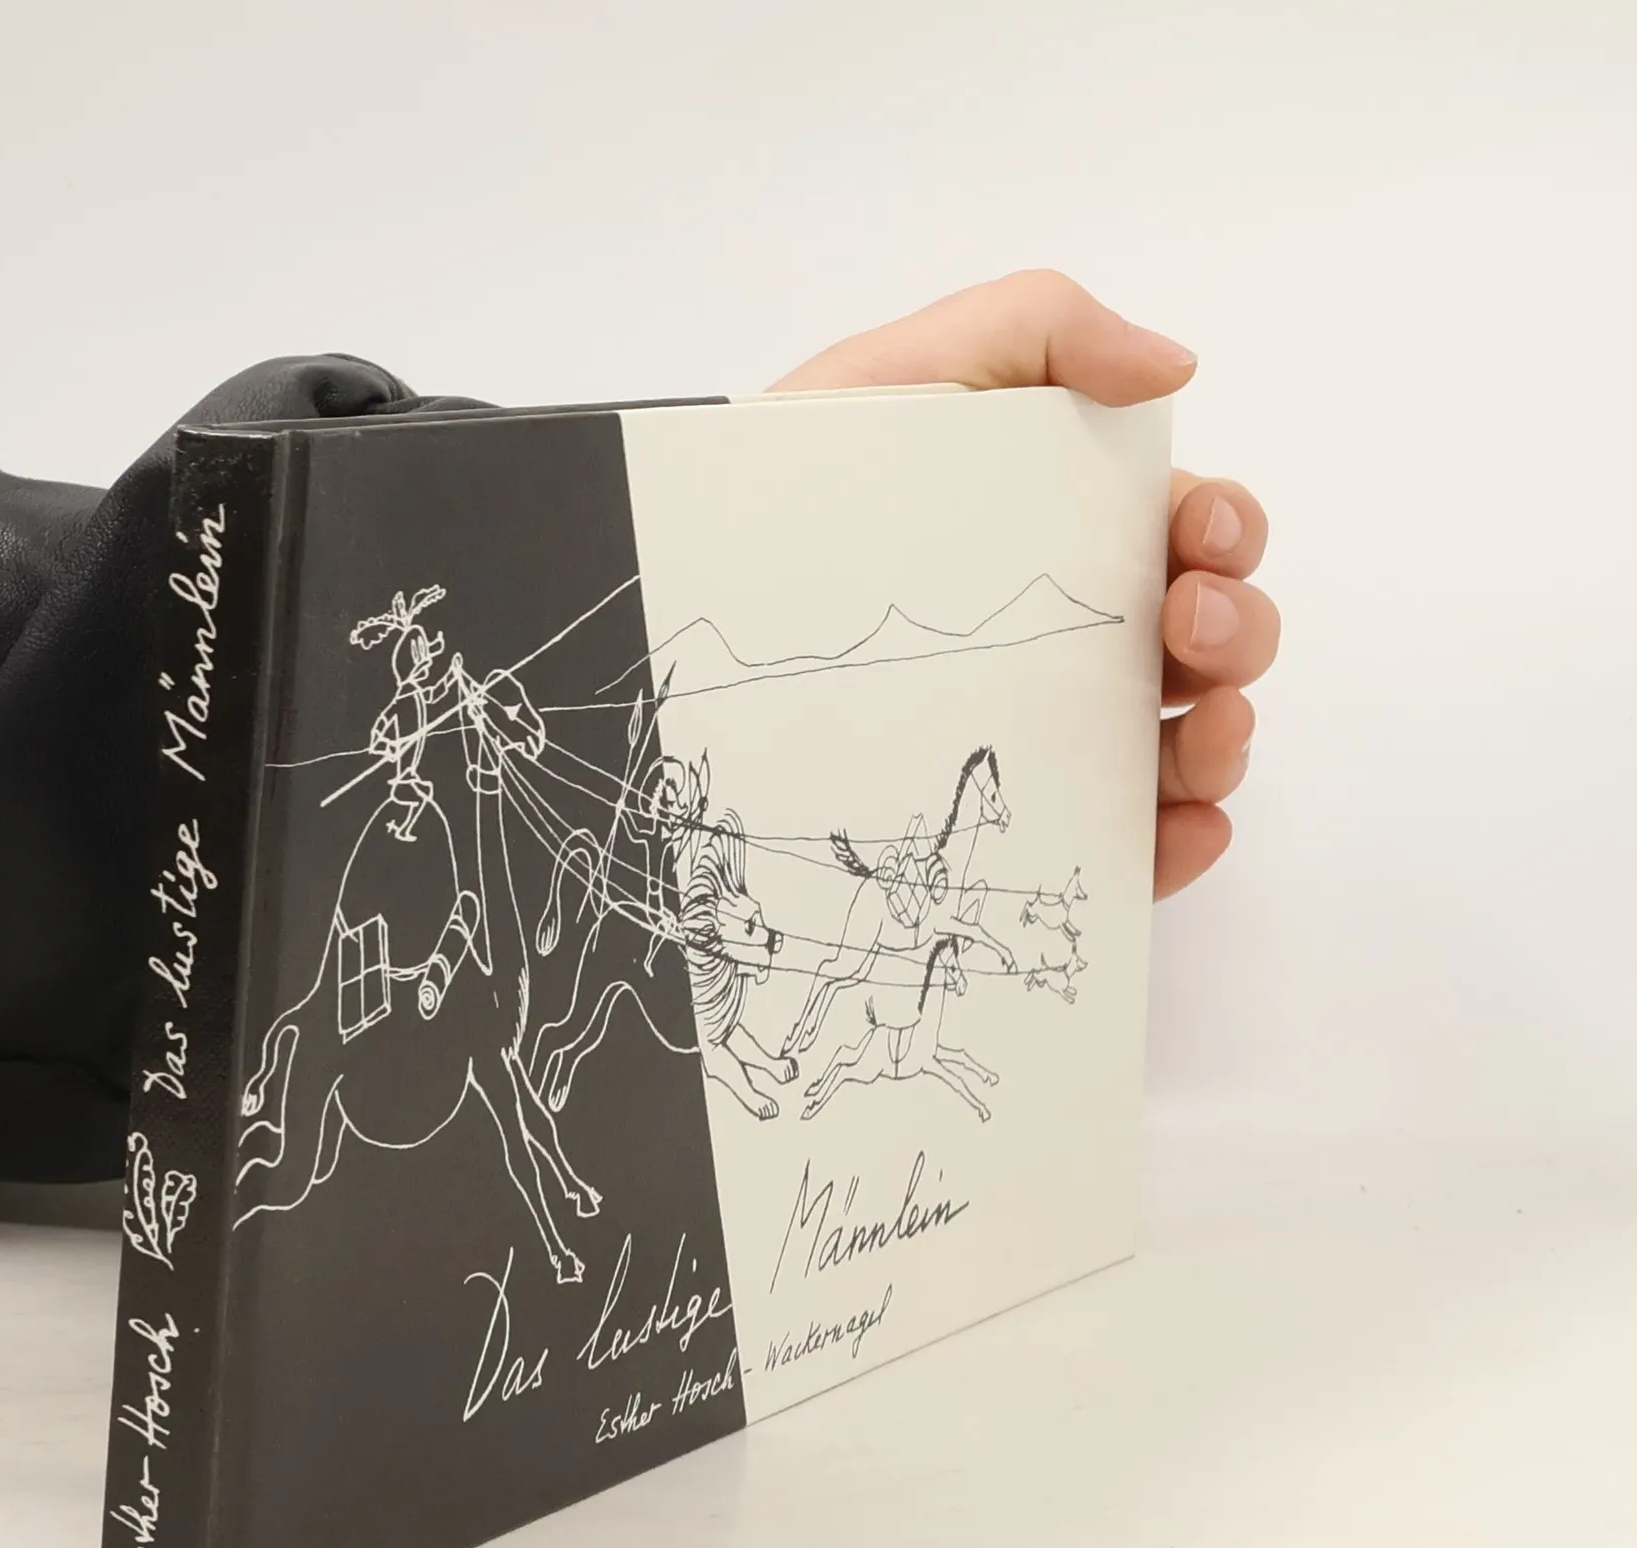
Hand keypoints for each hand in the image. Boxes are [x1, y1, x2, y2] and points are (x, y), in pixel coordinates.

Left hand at [771, 270, 1274, 898]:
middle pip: (1208, 639)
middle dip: (1237, 630)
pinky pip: (1125, 842)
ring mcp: (1046, 731)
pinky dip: (1181, 838)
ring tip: (1208, 731)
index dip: (1226, 531)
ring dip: (1228, 738)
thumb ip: (1037, 330)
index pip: (1186, 533)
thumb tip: (1172, 365)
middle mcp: (1068, 633)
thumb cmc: (792, 489)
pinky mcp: (1013, 823)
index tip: (1202, 538)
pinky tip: (1181, 828)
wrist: (684, 597)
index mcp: (1063, 531)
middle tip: (1190, 626)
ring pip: (1187, 743)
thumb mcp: (901, 375)